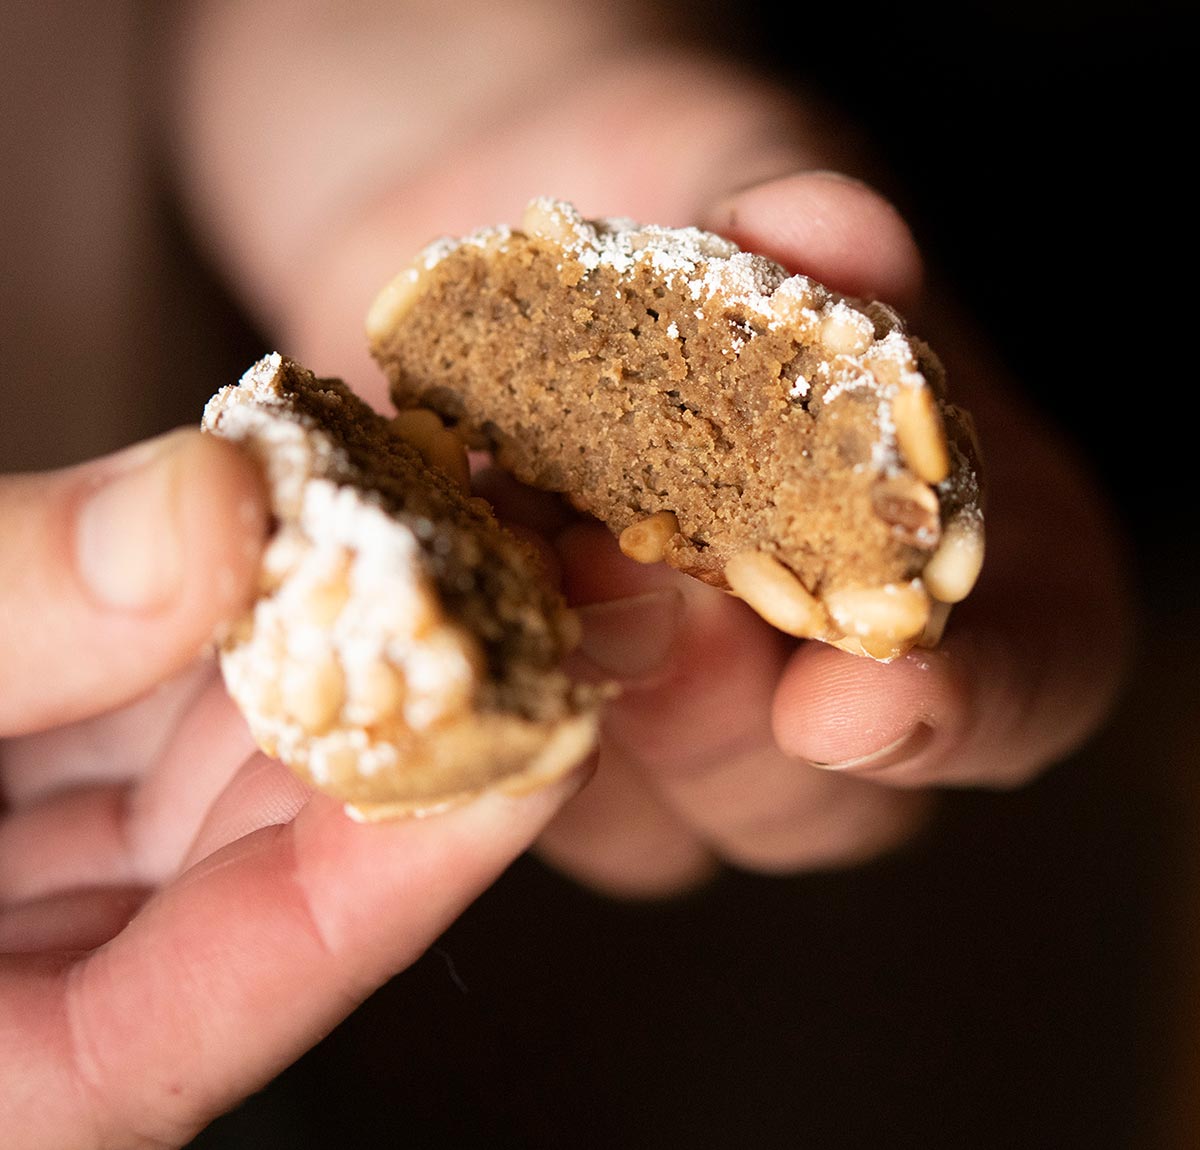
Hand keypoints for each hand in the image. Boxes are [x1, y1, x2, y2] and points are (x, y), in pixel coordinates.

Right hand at [0, 431, 580, 1146]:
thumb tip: (210, 511)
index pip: (217, 1013)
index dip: (388, 882)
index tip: (535, 754)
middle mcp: (32, 976)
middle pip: (266, 875)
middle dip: (408, 732)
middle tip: (541, 610)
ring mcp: (37, 867)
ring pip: (233, 774)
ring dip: (349, 655)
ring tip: (469, 544)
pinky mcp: (35, 767)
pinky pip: (166, 706)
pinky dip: (246, 614)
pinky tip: (333, 525)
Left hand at [172, 6, 1127, 894]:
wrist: (493, 233)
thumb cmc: (653, 202)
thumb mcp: (732, 174)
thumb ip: (787, 220)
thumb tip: (837, 233)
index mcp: (955, 543)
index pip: (1035, 669)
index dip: (973, 706)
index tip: (858, 693)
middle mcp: (828, 662)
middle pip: (829, 799)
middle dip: (729, 717)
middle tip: (649, 594)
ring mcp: (680, 712)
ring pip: (665, 825)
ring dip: (593, 711)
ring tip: (532, 558)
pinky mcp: (557, 714)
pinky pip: (532, 785)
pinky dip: (493, 696)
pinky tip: (456, 578)